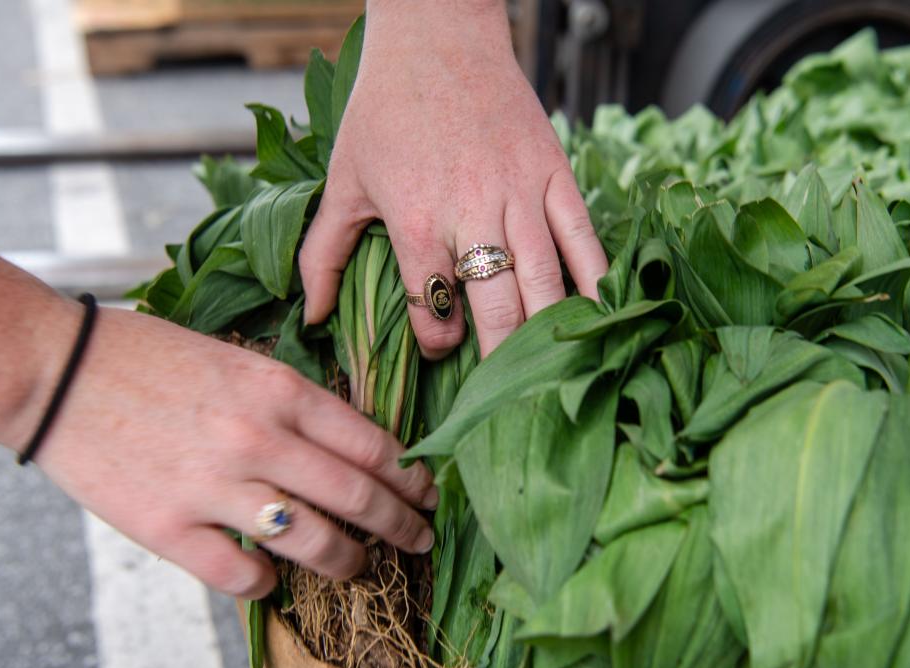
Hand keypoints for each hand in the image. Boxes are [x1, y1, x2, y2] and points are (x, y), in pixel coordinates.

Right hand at [34, 306, 436, 598]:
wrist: (52, 369)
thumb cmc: (146, 356)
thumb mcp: (234, 358)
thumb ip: (290, 401)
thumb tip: (345, 447)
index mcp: (277, 389)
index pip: (372, 445)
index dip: (411, 478)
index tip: (427, 495)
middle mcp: (257, 438)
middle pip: (359, 497)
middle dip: (402, 526)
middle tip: (421, 541)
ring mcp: (213, 487)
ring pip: (314, 544)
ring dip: (350, 562)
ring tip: (361, 568)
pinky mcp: (166, 528)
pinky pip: (242, 576)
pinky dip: (267, 586)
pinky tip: (271, 580)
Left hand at [299, 0, 608, 357]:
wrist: (438, 33)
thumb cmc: (385, 109)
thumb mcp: (342, 181)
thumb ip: (323, 254)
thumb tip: (309, 317)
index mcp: (416, 220)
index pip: (432, 307)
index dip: (436, 341)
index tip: (440, 348)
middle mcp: (472, 213)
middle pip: (498, 309)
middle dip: (499, 359)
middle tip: (500, 390)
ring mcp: (520, 194)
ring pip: (545, 283)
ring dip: (546, 334)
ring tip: (546, 371)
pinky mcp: (553, 174)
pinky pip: (583, 239)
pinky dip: (595, 282)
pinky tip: (599, 317)